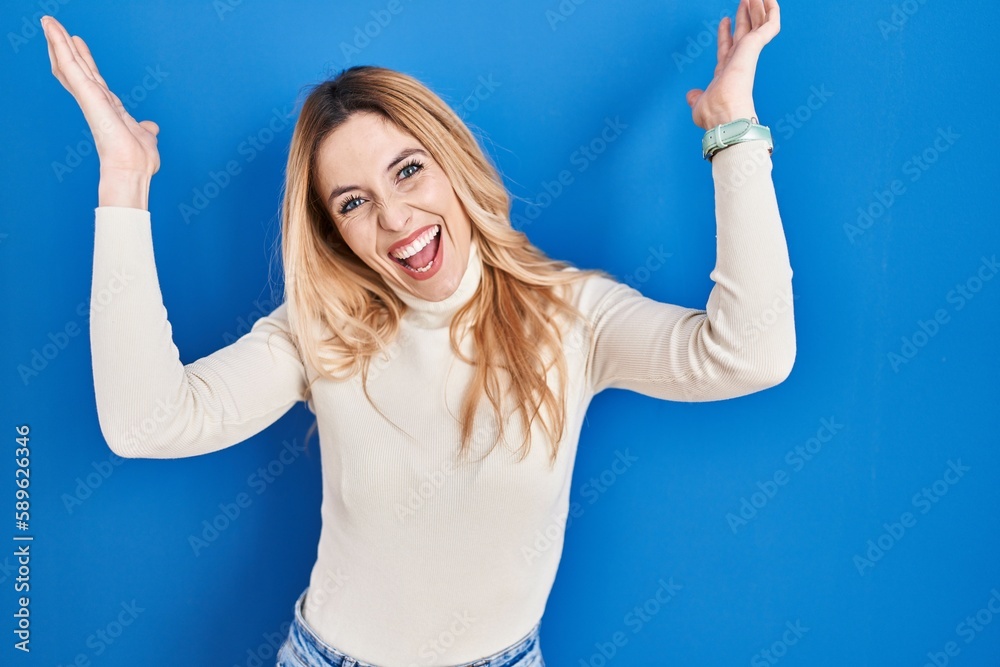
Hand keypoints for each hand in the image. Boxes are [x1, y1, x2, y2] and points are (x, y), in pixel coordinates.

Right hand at [42, 15, 159, 178]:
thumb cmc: (138, 160)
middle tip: (52, 24)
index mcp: (107, 107)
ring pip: (70, 64)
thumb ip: (145, 129)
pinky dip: (62, 49)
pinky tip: (54, 33)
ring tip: (48, 21)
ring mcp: (90, 97)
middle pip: (76, 67)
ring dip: (58, 41)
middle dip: (64, 45)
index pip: (92, 78)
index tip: (77, 42)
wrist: (132, 170)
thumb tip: (152, 128)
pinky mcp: (88, 96)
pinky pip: (71, 68)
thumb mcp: (145, 137)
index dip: (83, 60)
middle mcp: (96, 100)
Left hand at [685, 0, 779, 130]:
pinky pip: (769, 25)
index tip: (724, 20)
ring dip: (758, 7)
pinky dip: (771, 10)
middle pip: (744, 32)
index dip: (725, 34)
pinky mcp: (754, 48)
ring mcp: (748, 54)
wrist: (724, 118)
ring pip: (757, 24)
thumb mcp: (699, 103)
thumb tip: (692, 95)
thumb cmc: (713, 116)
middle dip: (744, 15)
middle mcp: (739, 62)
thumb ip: (696, 96)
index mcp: (727, 73)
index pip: (727, 48)